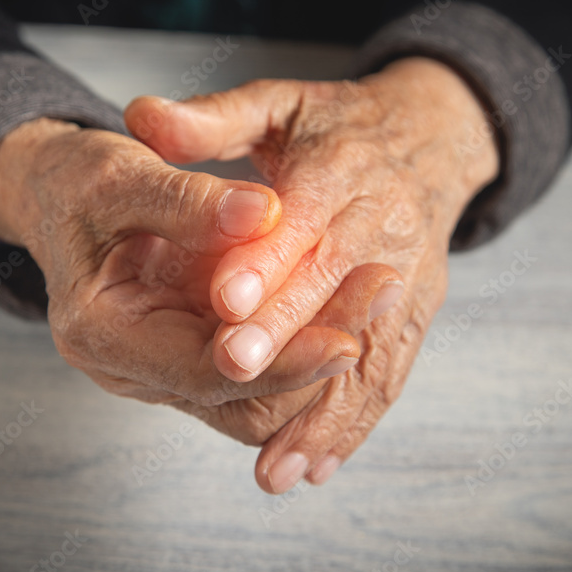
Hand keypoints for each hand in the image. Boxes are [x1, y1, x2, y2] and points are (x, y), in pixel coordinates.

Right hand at [0, 119, 398, 446]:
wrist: (64, 195)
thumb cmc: (82, 184)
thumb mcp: (120, 176)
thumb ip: (188, 198)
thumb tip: (264, 214)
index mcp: (100, 334)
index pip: (202, 373)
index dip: (278, 361)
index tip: (346, 337)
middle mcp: (133, 369)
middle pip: (242, 401)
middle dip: (315, 357)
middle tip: (383, 290)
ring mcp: (166, 369)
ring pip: (260, 400)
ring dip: (320, 354)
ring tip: (379, 289)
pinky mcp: (196, 353)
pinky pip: (261, 373)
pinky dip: (306, 343)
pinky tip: (353, 299)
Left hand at [126, 57, 499, 491]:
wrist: (431, 135)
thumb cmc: (336, 123)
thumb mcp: (276, 103)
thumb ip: (210, 118)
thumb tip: (139, 116)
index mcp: (341, 172)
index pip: (301, 223)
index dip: (266, 263)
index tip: (224, 304)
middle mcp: (381, 225)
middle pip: (331, 290)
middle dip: (285, 338)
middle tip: (233, 374)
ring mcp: (407, 274)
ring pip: (367, 349)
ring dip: (322, 411)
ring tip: (277, 467)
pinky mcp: (417, 310)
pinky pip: (390, 372)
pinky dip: (354, 423)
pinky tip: (318, 467)